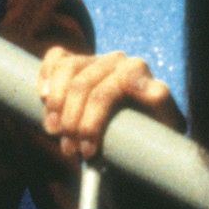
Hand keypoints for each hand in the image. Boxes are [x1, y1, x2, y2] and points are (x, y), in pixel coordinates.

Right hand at [38, 46, 183, 159]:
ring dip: (55, 104)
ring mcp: (96, 60)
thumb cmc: (151, 135)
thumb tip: (152, 90)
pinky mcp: (77, 62)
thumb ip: (161, 105)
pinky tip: (42, 96)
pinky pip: (57, 57)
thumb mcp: (165, 126)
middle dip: (72, 121)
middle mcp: (118, 61)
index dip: (94, 120)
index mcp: (140, 73)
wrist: (138, 136)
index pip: (114, 85)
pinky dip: (46, 74)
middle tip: (69, 151)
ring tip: (54, 132)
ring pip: (68, 69)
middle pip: (85, 85)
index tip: (87, 152)